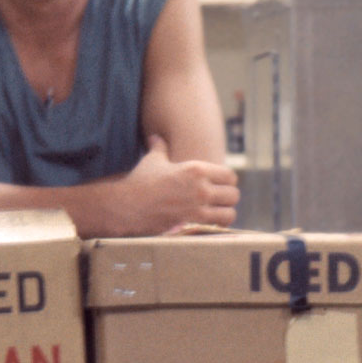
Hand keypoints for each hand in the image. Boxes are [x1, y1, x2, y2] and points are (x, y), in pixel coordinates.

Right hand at [109, 135, 239, 235]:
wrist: (128, 204)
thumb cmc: (141, 181)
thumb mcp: (152, 160)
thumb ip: (160, 147)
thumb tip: (156, 137)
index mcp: (196, 168)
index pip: (230, 175)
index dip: (227, 181)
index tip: (220, 185)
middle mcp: (201, 186)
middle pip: (233, 194)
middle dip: (228, 198)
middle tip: (219, 201)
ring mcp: (199, 205)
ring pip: (230, 211)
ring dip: (225, 212)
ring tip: (218, 213)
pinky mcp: (193, 221)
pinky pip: (219, 224)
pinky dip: (219, 225)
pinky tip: (211, 223)